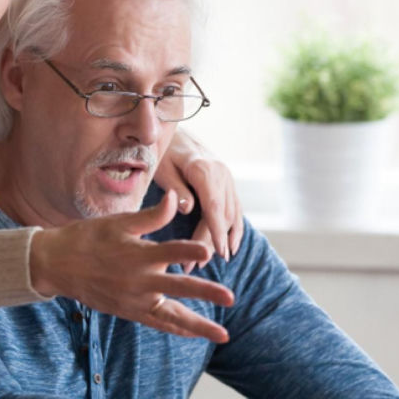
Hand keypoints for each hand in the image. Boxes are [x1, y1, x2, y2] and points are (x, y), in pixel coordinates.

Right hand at [29, 190, 233, 341]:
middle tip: (230, 298)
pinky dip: (178, 329)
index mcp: (136, 254)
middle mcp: (138, 281)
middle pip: (177, 287)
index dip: (188, 249)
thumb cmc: (89, 238)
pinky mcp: (129, 312)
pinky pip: (158, 323)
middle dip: (205, 293)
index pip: (167, 251)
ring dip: (198, 325)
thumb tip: (174, 198)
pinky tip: (198, 333)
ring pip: (171, 316)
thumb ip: (151, 216)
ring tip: (223, 335)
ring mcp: (134, 300)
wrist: (56, 264)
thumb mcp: (118, 222)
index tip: (207, 251)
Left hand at [155, 132, 243, 271]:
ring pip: (232, 214)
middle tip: (196, 266)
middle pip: (223, 215)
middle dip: (213, 242)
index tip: (217, 254)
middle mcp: (221, 174)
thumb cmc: (164, 150)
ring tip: (211, 261)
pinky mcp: (228, 182)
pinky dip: (235, 229)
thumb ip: (176, 189)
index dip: (216, 232)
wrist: (176, 132)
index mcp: (204, 170)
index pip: (214, 207)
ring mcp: (228, 178)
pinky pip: (236, 208)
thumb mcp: (163, 167)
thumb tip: (189, 209)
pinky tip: (231, 247)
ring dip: (224, 239)